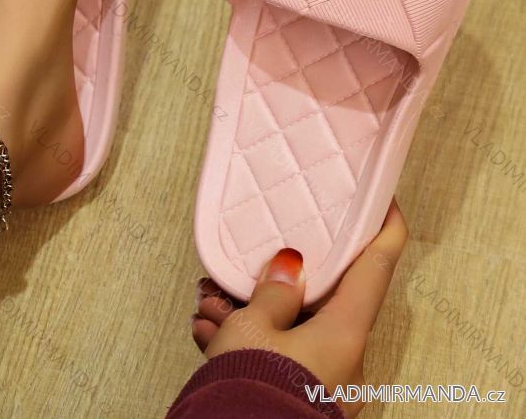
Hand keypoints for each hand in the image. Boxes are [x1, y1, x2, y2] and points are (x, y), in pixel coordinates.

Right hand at [192, 200, 407, 417]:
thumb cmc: (252, 389)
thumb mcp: (254, 326)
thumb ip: (273, 290)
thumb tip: (290, 265)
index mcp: (345, 331)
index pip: (377, 265)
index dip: (384, 227)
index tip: (382, 199)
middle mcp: (342, 357)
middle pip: (325, 297)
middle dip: (283, 276)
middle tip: (253, 258)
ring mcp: (321, 378)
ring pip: (293, 325)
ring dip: (252, 309)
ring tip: (210, 301)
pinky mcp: (296, 394)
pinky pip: (277, 354)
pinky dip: (247, 340)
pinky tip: (208, 331)